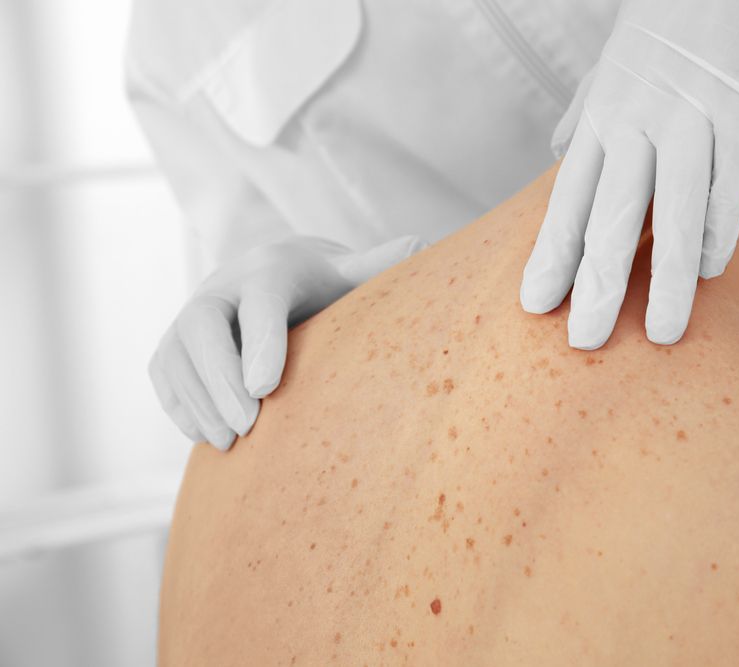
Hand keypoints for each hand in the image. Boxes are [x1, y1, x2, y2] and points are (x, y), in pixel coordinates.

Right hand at [149, 234, 426, 449]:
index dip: (261, 342)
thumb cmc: (326, 288)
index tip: (267, 389)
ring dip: (198, 400)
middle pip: (201, 325)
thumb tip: (424, 244)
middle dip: (219, 377)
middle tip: (248, 427)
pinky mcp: (172, 344)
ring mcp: (190, 314)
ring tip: (229, 442)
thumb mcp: (353, 275)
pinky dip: (179, 406)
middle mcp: (222, 286)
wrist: (275, 281)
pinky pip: (162, 374)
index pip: (259, 300)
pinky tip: (207, 436)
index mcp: (271, 268)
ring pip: (174, 353)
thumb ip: (382, 266)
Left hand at [521, 0, 738, 348]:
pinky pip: (731, 180)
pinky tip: (712, 269)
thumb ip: (586, 113)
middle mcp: (636, 122)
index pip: (569, 199)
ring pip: (672, 210)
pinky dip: (720, 226)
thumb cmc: (673, 21)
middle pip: (609, 216)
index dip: (551, 254)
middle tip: (584, 343)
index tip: (535, 305)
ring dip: (668, 278)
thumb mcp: (614, 67)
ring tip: (663, 334)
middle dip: (596, 284)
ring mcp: (689, 117)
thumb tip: (559, 149)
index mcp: (603, 117)